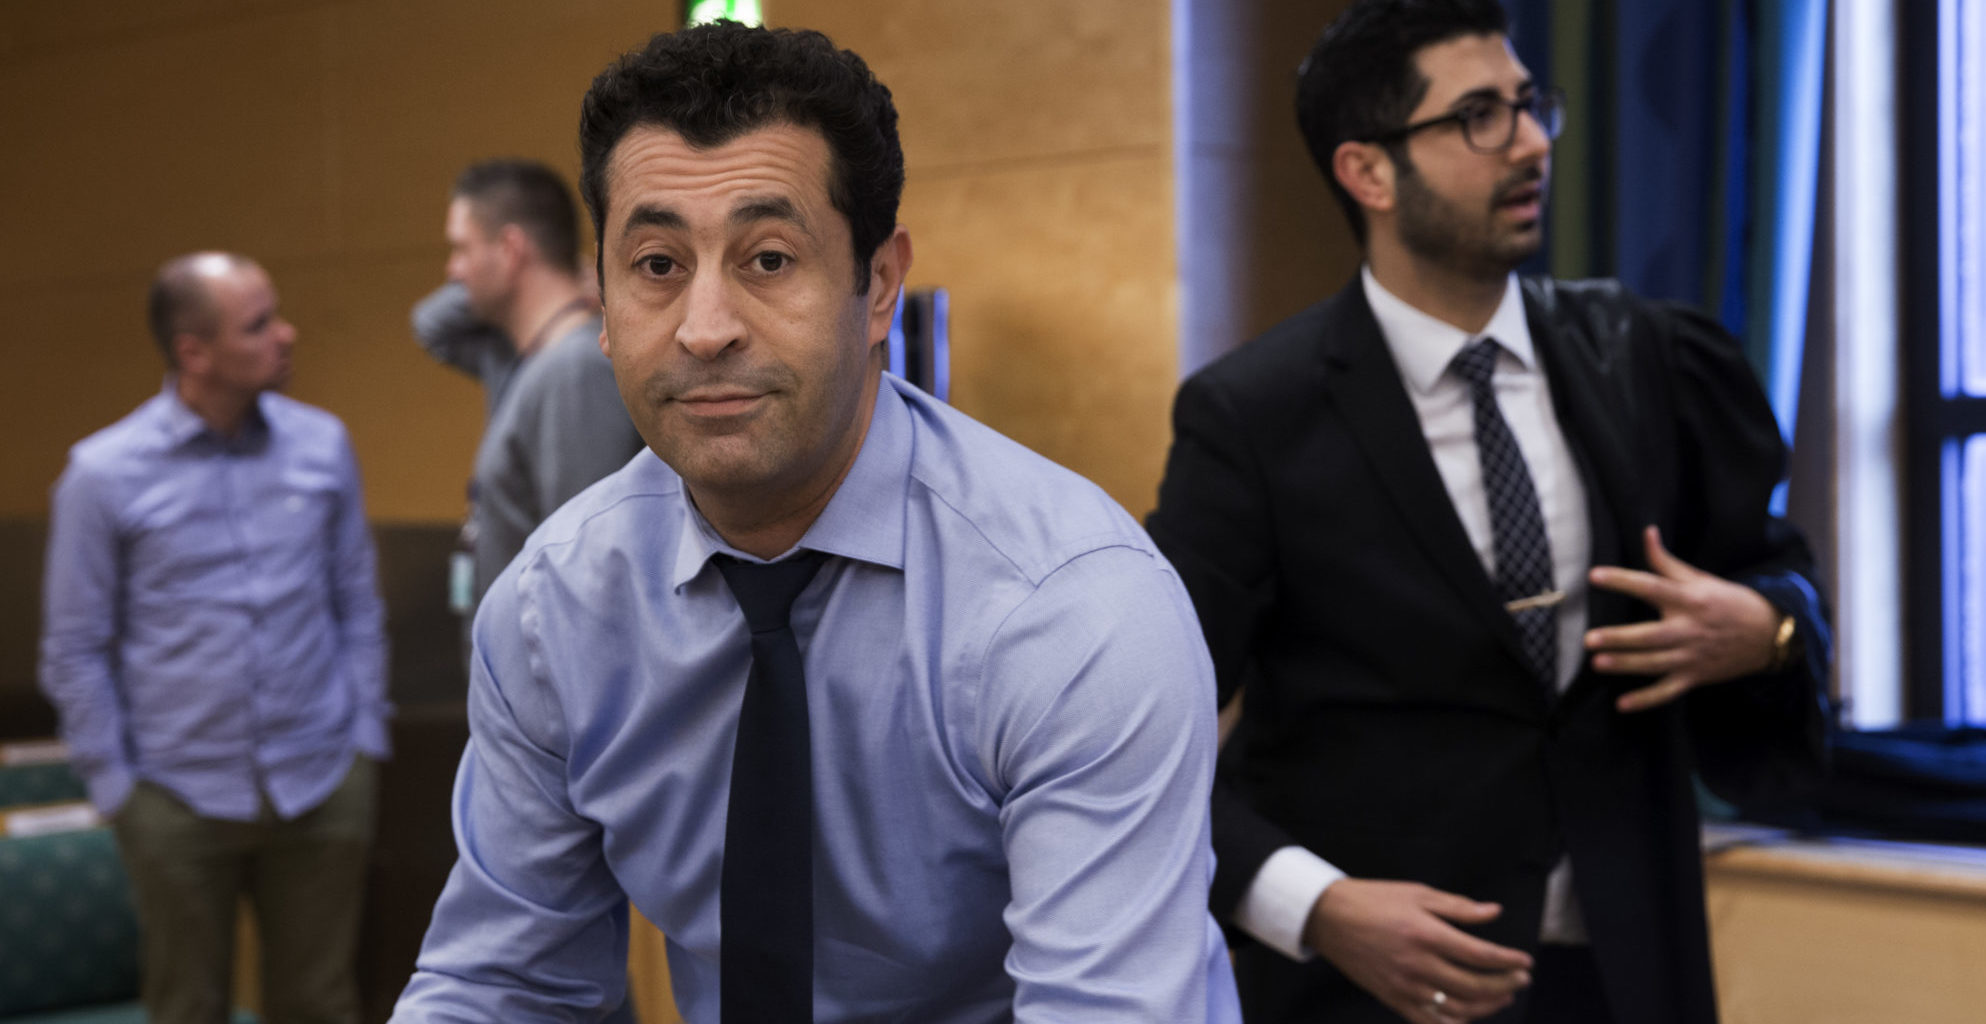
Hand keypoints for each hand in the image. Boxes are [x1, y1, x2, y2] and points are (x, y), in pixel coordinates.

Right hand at [1303, 878, 1531, 1021]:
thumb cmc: (1374, 900)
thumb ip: (1458, 907)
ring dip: (1486, 1007)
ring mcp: (1405, 986)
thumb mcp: (1418, 893)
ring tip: (1502, 997)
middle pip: (1474, 986)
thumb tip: (1494, 912)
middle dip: (1504, 984)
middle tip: (1521, 979)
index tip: (1525, 962)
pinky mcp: (1393, 999)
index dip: (1507, 962)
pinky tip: (1469, 1017)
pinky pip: (1430, 1022)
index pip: (1479, 955)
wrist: (1329, 918)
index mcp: (1426, 934)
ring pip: (1457, 1009)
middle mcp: (1418, 964)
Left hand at [1585, 525, 1781, 712]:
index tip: (1594, 576)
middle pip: (1650, 635)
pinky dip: (1646, 700)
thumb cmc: (1730, 601)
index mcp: (1689, 600)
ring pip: (1654, 664)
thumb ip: (1667, 561)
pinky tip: (1622, 705)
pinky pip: (1668, 691)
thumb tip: (1647, 532)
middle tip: (1589, 639)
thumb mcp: (1701, 578)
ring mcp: (1692, 656)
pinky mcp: (1696, 677)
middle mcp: (1689, 629)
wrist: (1771, 634)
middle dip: (1620, 638)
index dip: (1622, 581)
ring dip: (1626, 665)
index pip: (1651, 587)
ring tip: (1597, 664)